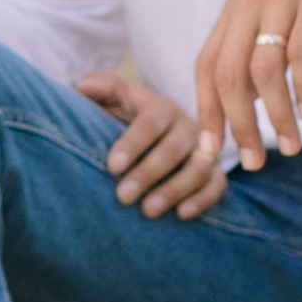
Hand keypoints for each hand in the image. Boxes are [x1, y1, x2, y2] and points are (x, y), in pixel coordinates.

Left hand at [79, 71, 225, 218]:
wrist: (156, 141)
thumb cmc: (128, 122)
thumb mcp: (115, 102)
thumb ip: (100, 90)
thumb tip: (84, 86)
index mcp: (161, 107)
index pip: (151, 121)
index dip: (133, 143)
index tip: (112, 166)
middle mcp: (187, 126)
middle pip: (174, 148)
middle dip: (148, 173)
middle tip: (122, 196)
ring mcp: (205, 151)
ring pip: (198, 169)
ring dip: (174, 190)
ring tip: (147, 210)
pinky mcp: (216, 173)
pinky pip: (217, 186)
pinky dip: (202, 200)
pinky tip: (181, 215)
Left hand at [194, 0, 301, 163]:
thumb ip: (259, 38)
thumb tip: (245, 95)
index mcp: (238, 3)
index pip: (206, 65)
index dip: (206, 111)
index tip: (211, 151)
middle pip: (227, 73)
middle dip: (237, 125)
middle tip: (253, 161)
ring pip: (263, 69)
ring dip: (274, 116)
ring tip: (289, 146)